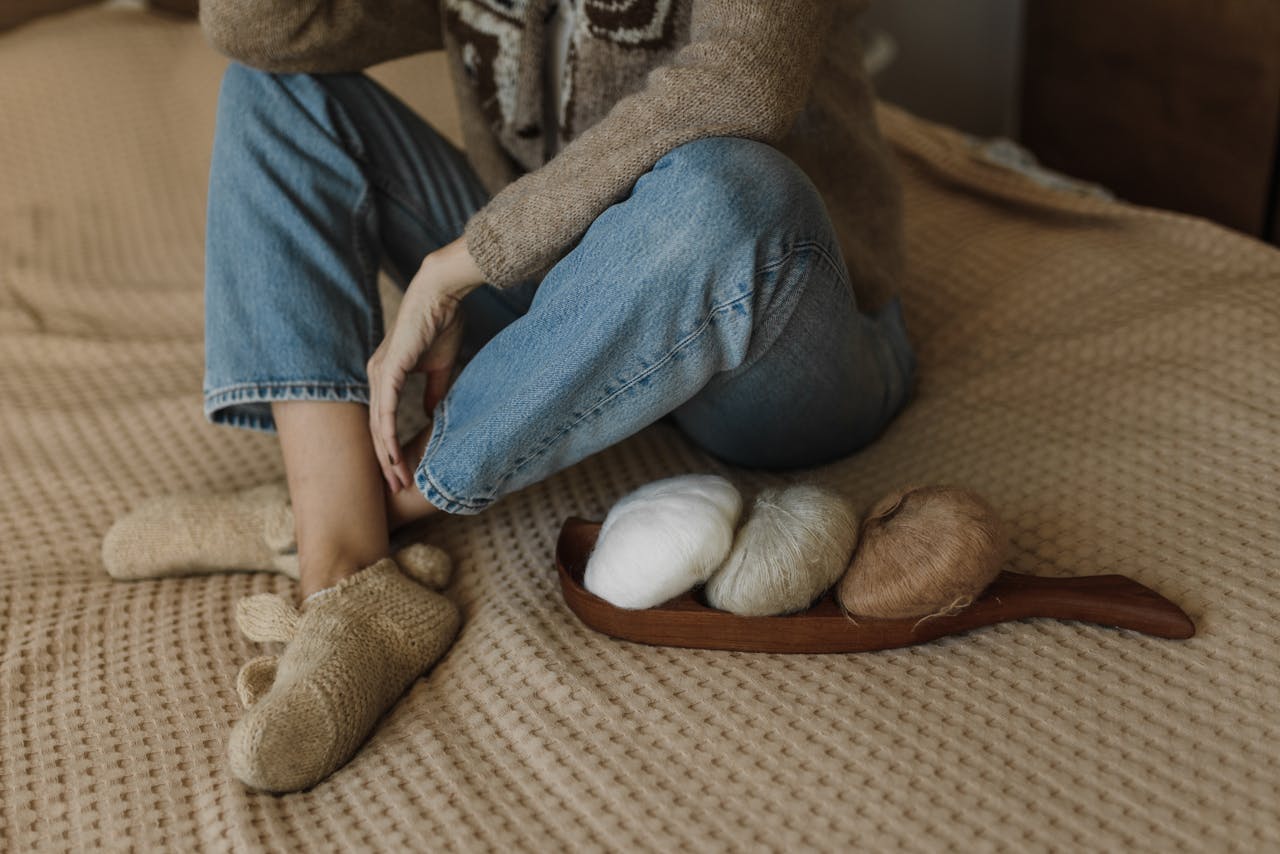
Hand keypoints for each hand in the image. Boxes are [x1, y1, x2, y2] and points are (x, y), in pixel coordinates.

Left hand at [366, 235, 485, 492]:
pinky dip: (387, 435)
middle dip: (386, 462)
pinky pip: (385, 411)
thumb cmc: (440, 323)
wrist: (440, 294)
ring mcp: (380, 373)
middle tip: (397, 488)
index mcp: (386, 376)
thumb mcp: (439, 366)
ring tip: (397, 480)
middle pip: (375, 430)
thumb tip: (432, 414)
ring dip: (386, 456)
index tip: (404, 472)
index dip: (391, 449)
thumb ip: (434, 391)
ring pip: (378, 426)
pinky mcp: (389, 370)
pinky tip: (392, 456)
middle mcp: (377, 377)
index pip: (384, 421)